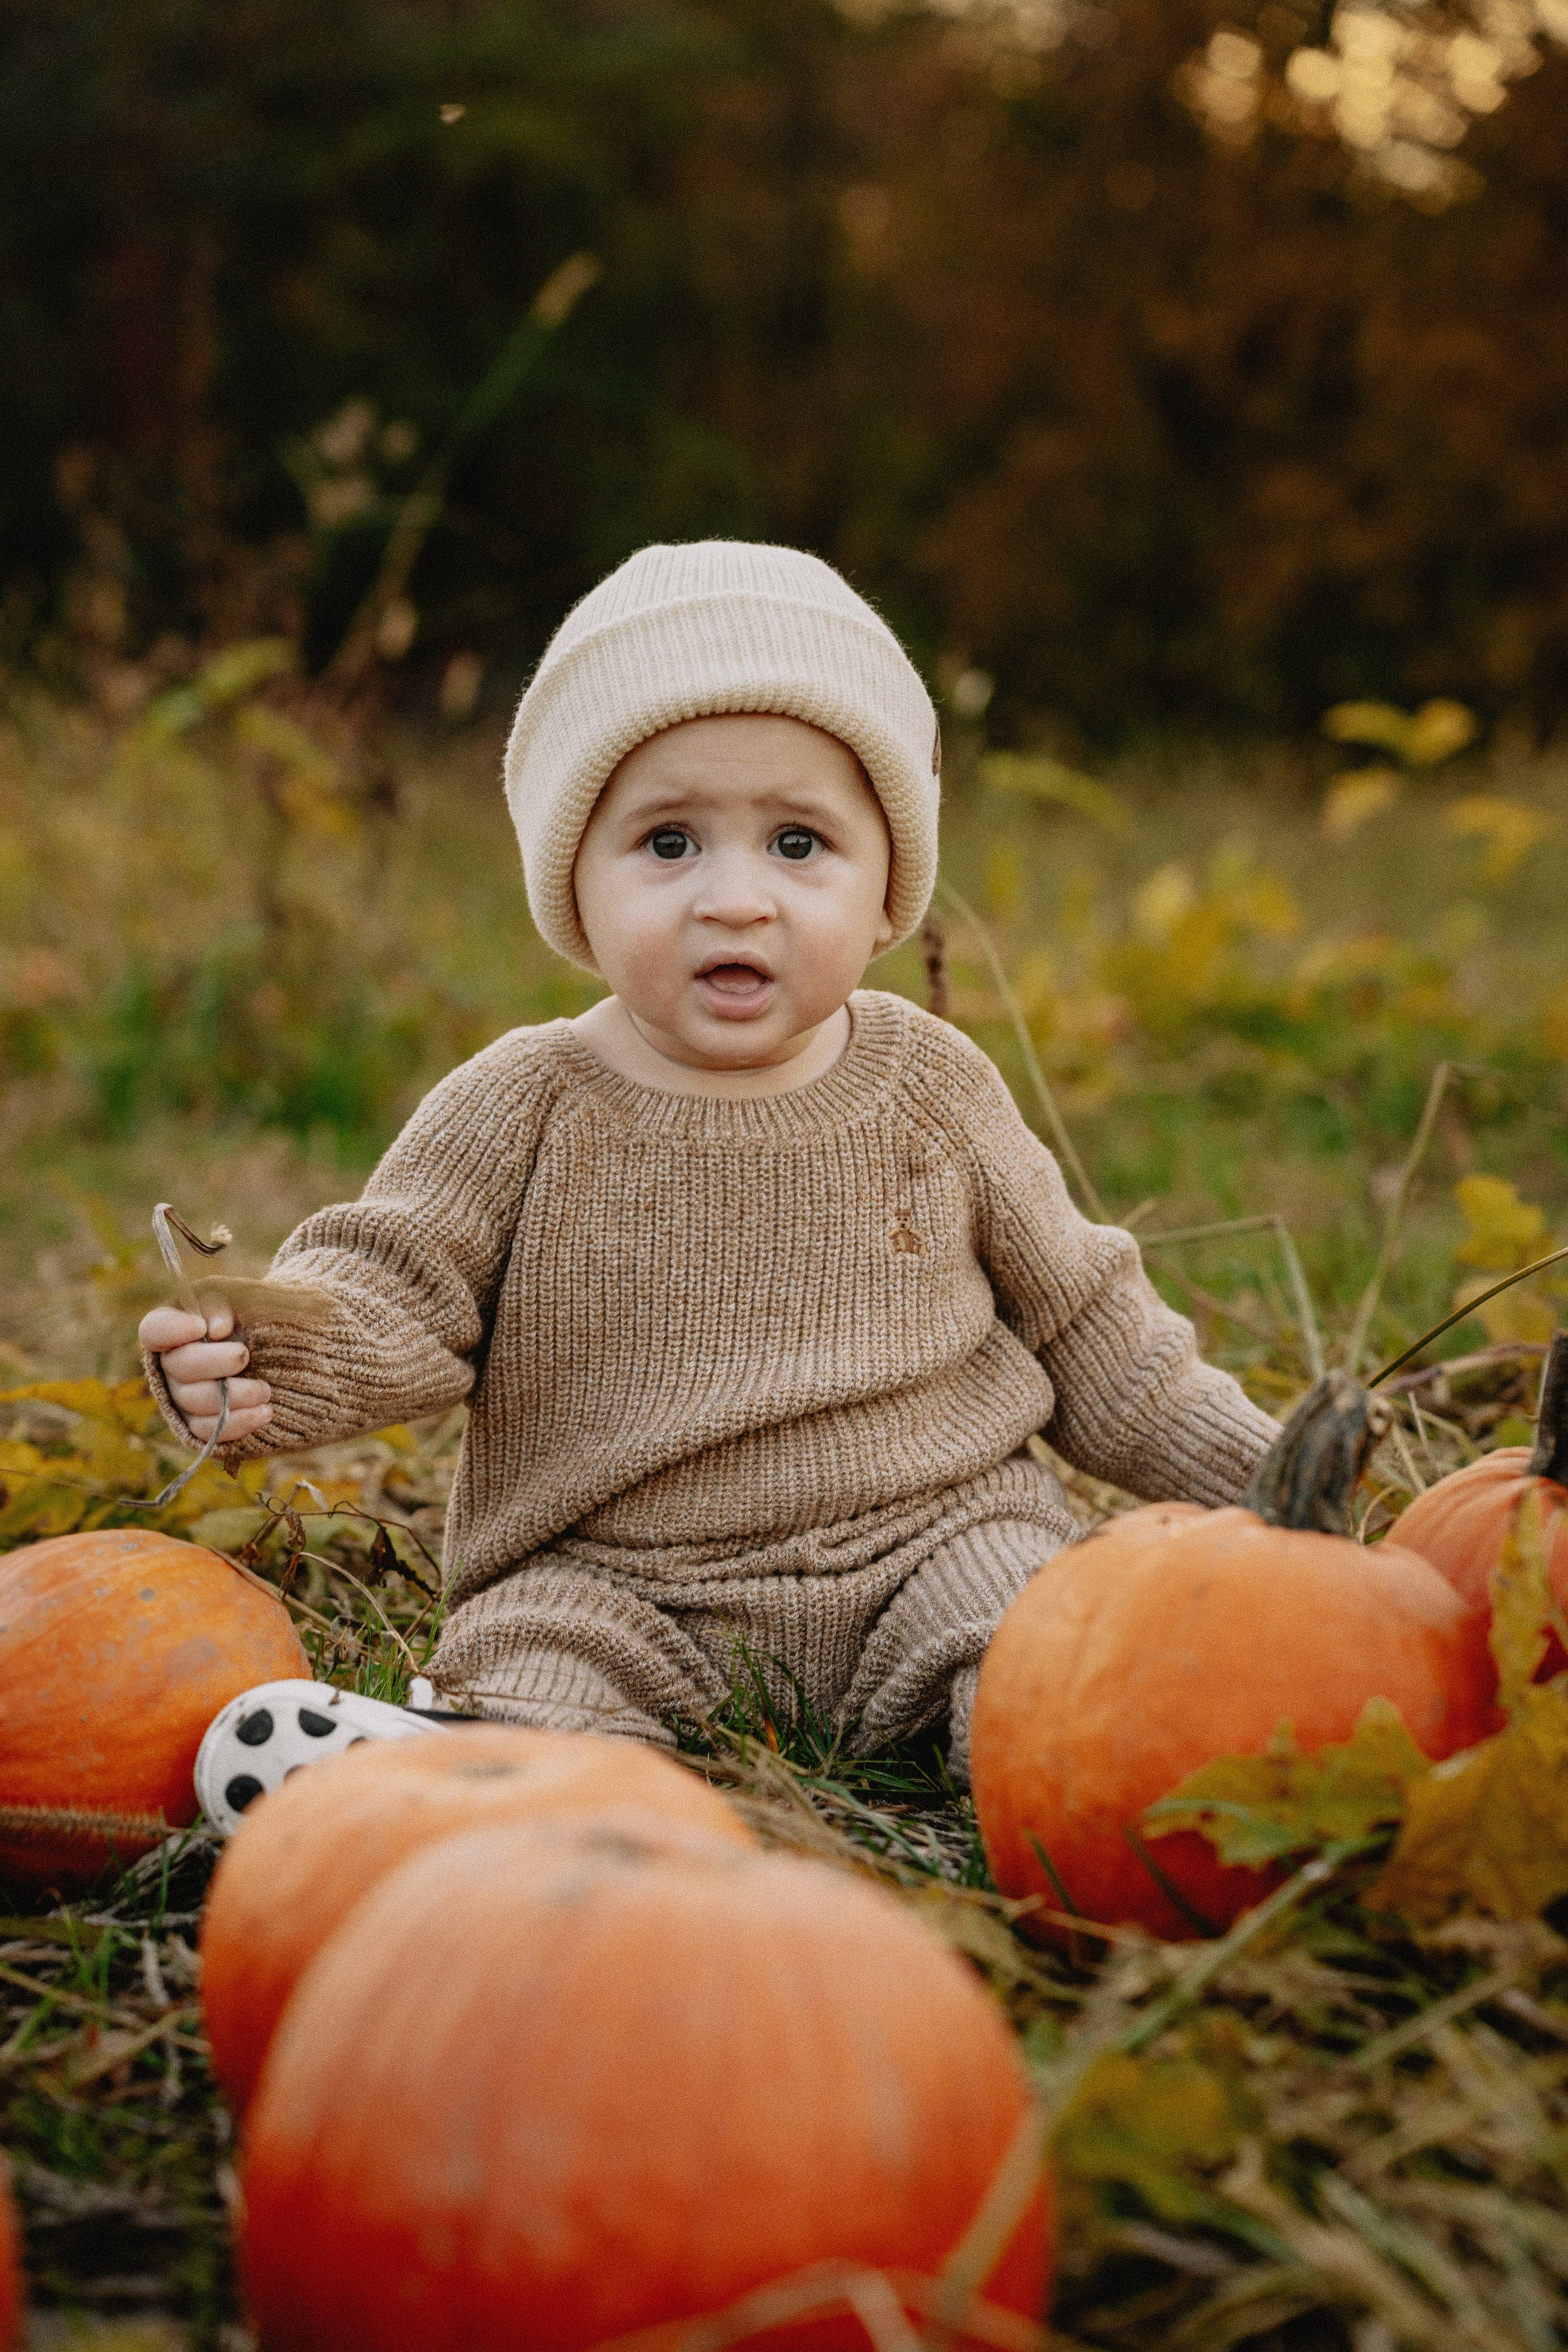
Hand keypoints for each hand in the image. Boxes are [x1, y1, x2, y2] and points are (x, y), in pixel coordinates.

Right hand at [138, 1300, 272, 1442]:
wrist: (267, 1354)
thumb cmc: (244, 1320)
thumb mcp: (235, 1300)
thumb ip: (221, 1305)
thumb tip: (216, 1330)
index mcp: (171, 1330)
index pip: (154, 1330)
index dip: (173, 1330)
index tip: (201, 1327)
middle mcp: (168, 1366)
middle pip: (180, 1368)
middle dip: (218, 1362)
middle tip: (246, 1355)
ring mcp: (180, 1398)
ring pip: (197, 1402)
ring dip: (236, 1395)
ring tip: (265, 1389)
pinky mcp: (198, 1424)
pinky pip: (210, 1431)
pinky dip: (239, 1422)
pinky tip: (264, 1412)